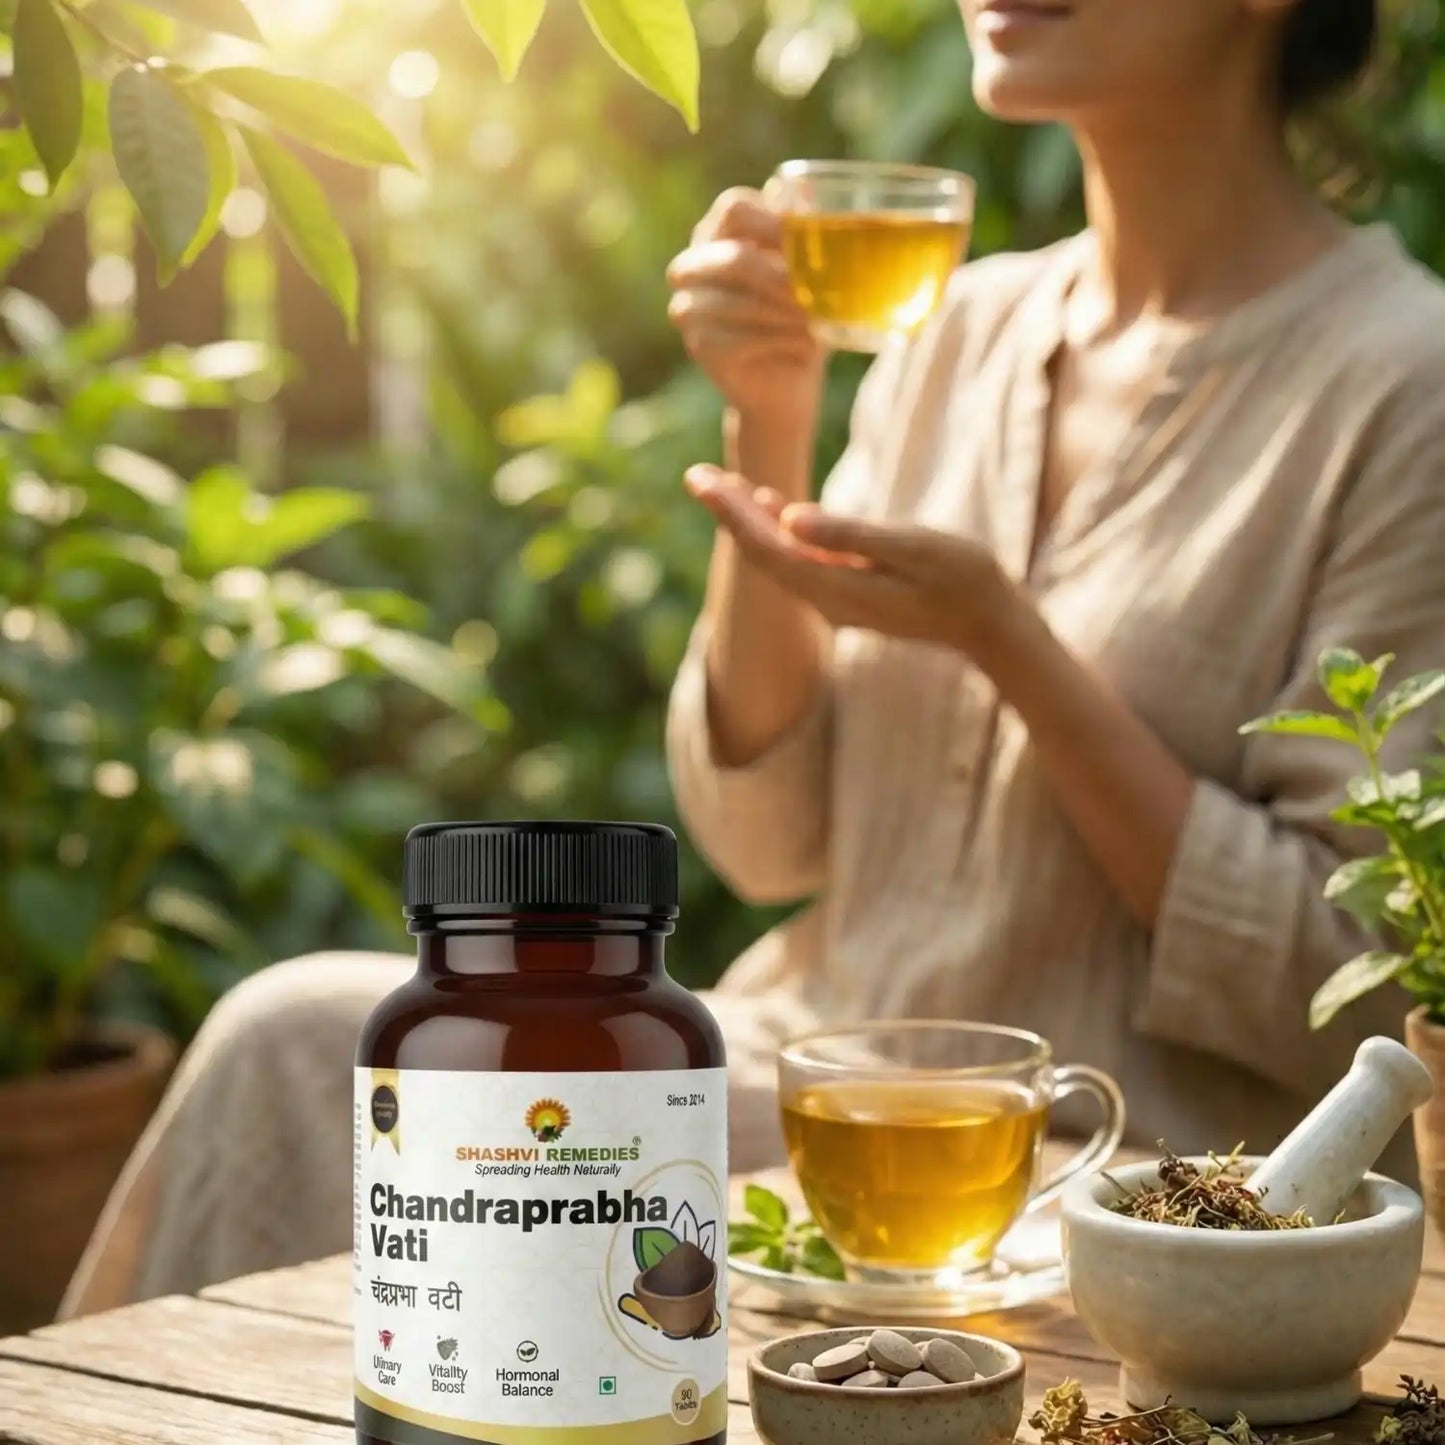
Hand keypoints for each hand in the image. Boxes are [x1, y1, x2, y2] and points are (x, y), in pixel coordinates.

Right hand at [667, 188, 823, 425]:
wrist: (788, 380)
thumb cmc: (801, 314)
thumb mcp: (812, 269)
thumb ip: (805, 229)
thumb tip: (803, 186)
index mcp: (720, 230)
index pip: (734, 208)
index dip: (774, 223)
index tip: (811, 242)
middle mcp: (695, 263)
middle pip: (734, 258)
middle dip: (781, 278)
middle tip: (817, 294)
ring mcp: (689, 305)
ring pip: (735, 302)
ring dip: (784, 314)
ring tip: (817, 322)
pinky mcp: (697, 344)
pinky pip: (735, 339)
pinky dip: (776, 341)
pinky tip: (804, 345)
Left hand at [685, 465, 1024, 659]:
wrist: (991, 625)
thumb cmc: (962, 579)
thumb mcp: (911, 547)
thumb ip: (850, 534)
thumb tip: (790, 519)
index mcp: (835, 587)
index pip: (766, 548)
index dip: (729, 513)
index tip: (699, 480)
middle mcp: (827, 600)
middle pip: (764, 553)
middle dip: (729, 513)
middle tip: (696, 475)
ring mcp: (837, 600)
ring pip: (780, 557)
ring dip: (751, 521)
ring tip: (721, 485)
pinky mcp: (850, 594)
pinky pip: (802, 561)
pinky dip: (782, 531)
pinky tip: (771, 505)